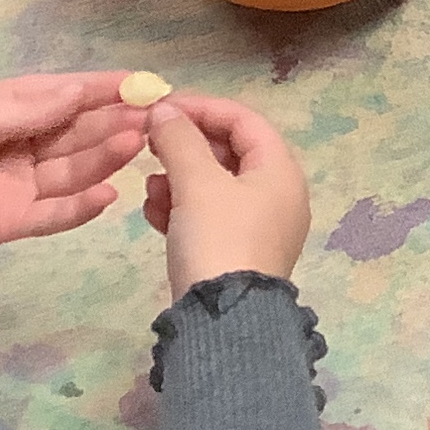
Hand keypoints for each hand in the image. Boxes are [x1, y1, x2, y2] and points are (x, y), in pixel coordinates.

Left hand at [0, 73, 149, 254]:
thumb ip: (33, 106)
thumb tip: (82, 89)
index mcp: (12, 108)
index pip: (68, 95)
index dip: (105, 89)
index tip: (146, 83)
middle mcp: (23, 143)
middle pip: (78, 132)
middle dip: (114, 122)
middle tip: (153, 119)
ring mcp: (22, 183)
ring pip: (74, 169)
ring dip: (105, 157)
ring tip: (135, 145)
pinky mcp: (17, 220)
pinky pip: (57, 214)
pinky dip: (82, 207)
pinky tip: (108, 195)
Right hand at [141, 93, 314, 296]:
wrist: (223, 322)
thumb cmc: (218, 241)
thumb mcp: (196, 184)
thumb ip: (179, 140)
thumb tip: (164, 110)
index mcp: (280, 170)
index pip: (244, 120)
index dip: (203, 107)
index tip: (162, 107)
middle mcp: (277, 194)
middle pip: (229, 151)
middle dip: (186, 146)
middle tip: (149, 145)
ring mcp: (258, 226)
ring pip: (214, 186)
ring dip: (178, 178)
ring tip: (150, 186)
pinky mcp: (236, 252)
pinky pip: (208, 216)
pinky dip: (181, 208)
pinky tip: (153, 213)